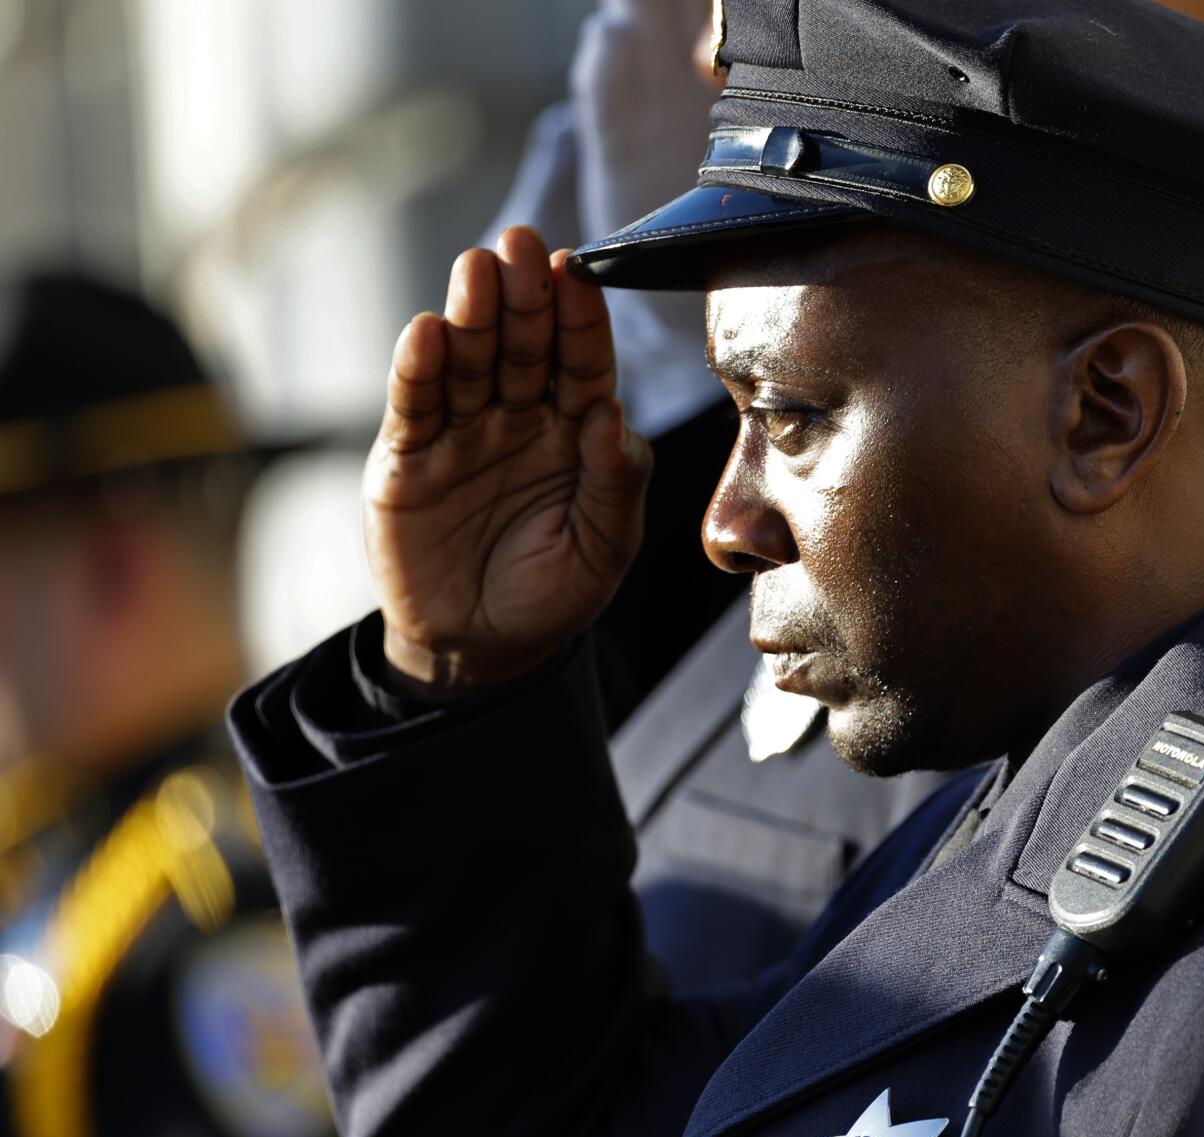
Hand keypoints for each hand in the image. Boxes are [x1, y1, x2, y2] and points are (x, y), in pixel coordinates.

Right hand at [363, 226, 651, 696]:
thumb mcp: (603, 546)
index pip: (582, 361)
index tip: (579, 271)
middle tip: (521, 242)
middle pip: (522, 343)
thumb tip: (613, 415)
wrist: (481, 648)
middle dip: (523, 293)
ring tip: (475, 268)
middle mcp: (519, 415)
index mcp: (576, 427)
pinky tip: (424, 331)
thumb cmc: (555, 591)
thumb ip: (615, 481)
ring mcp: (462, 430)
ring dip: (470, 313)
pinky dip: (417, 368)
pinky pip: (415, 405)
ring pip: (467, 360)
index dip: (581, 317)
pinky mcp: (408, 456)